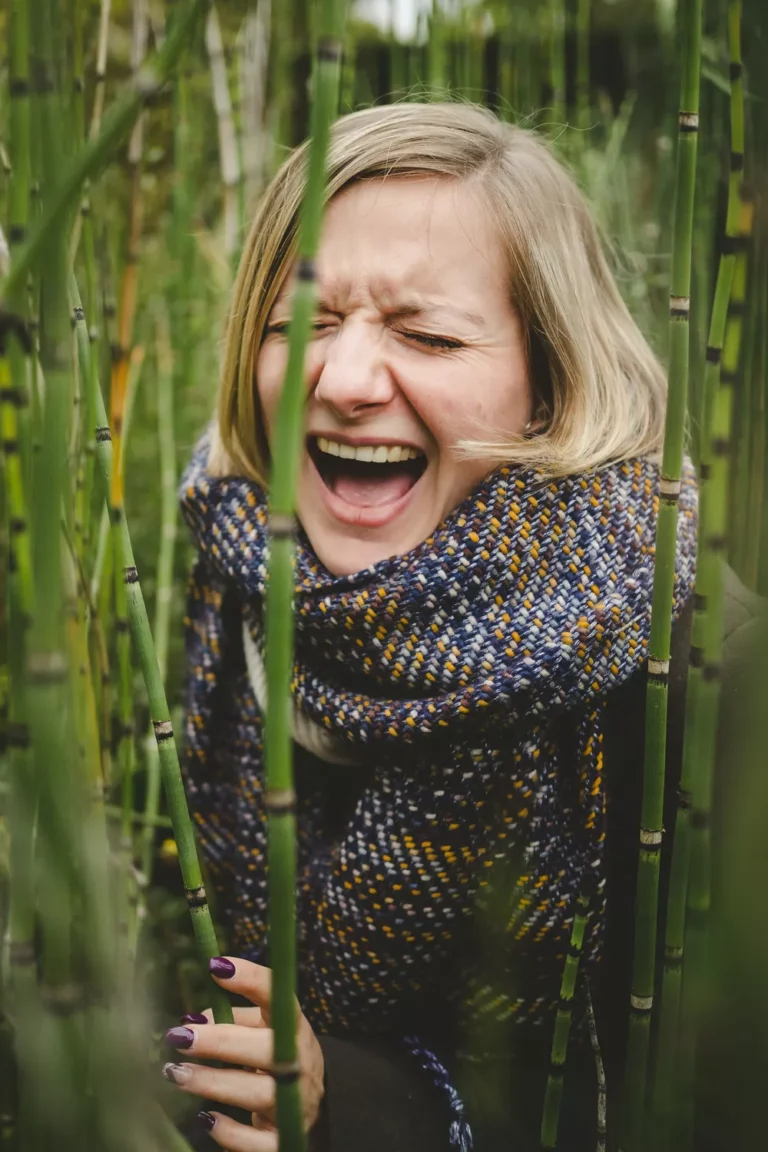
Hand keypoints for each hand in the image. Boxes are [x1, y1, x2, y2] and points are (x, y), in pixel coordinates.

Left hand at [163, 957, 324, 1150]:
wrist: (310, 1111)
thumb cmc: (275, 1060)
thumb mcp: (261, 1033)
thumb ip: (230, 1021)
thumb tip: (189, 1020)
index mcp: (294, 1028)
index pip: (279, 997)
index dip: (250, 979)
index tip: (216, 966)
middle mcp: (300, 1062)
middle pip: (269, 1048)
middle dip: (221, 1042)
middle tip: (180, 1037)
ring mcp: (296, 1103)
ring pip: (260, 1093)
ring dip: (214, 1083)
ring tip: (177, 1074)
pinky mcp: (283, 1142)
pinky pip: (258, 1142)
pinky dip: (231, 1132)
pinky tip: (206, 1119)